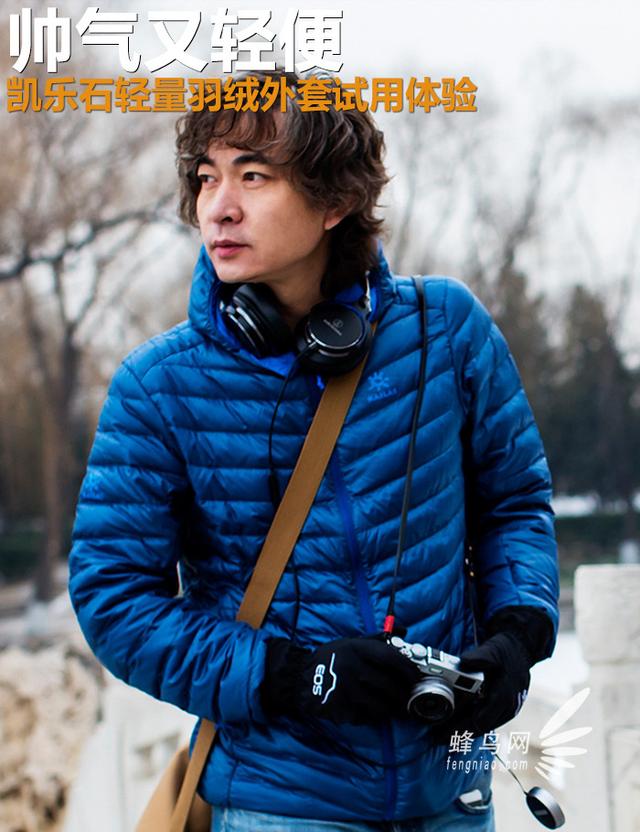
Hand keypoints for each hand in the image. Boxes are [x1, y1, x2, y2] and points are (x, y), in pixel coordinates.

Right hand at [261, 635, 420, 723]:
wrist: (299, 679)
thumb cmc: (330, 660)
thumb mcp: (350, 643)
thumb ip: (377, 639)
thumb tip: (404, 630)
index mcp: (356, 648)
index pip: (390, 657)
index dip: (408, 669)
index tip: (417, 678)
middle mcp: (352, 667)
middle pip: (390, 686)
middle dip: (403, 695)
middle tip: (409, 699)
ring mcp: (347, 689)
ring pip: (381, 705)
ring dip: (390, 709)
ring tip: (392, 708)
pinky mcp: (341, 708)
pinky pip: (367, 717)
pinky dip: (373, 717)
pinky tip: (369, 711)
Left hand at [430, 605, 552, 743]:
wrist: (522, 651)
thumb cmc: (505, 652)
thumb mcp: (492, 650)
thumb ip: (479, 657)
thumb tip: (463, 662)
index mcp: (503, 696)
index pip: (480, 721)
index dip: (461, 728)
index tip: (443, 731)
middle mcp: (507, 708)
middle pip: (479, 728)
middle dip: (458, 735)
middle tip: (437, 738)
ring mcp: (508, 710)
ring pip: (484, 727)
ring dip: (465, 732)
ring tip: (443, 735)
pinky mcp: (505, 709)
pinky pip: (487, 721)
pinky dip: (472, 724)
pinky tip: (457, 725)